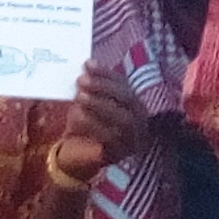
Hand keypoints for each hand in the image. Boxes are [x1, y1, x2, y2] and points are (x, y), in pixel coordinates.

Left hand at [53, 62, 146, 182]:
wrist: (86, 155)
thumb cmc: (91, 122)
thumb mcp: (95, 101)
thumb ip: (95, 84)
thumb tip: (89, 63)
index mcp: (135, 105)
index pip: (125, 85)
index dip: (107, 74)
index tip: (88, 64)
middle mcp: (140, 121)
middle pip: (129, 100)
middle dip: (104, 88)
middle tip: (81, 80)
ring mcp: (132, 138)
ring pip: (122, 120)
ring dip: (100, 105)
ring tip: (79, 96)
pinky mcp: (119, 154)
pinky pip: (109, 139)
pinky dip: (93, 125)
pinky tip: (78, 116)